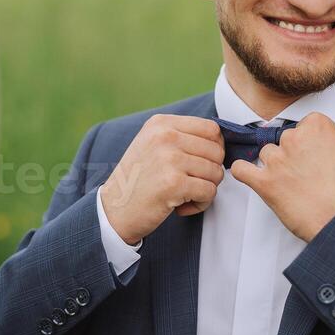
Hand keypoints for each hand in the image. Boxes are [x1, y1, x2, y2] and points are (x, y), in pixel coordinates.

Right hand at [100, 114, 224, 244]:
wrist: (113, 210)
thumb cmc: (139, 180)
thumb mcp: (153, 145)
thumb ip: (182, 136)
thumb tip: (221, 139)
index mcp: (161, 123)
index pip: (211, 129)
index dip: (215, 150)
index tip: (201, 165)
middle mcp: (165, 136)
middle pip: (217, 151)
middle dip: (211, 172)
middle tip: (191, 184)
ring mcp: (169, 159)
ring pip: (216, 172)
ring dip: (206, 189)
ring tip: (184, 196)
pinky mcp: (173, 183)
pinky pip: (209, 192)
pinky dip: (201, 203)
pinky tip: (182, 207)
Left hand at [230, 112, 334, 241]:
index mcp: (317, 127)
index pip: (307, 124)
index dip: (312, 140)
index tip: (317, 153)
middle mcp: (293, 139)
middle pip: (285, 139)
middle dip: (294, 154)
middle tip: (307, 173)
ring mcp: (277, 161)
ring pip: (266, 154)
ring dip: (275, 165)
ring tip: (290, 184)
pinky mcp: (264, 184)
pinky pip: (241, 169)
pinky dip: (243, 172)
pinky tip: (251, 176)